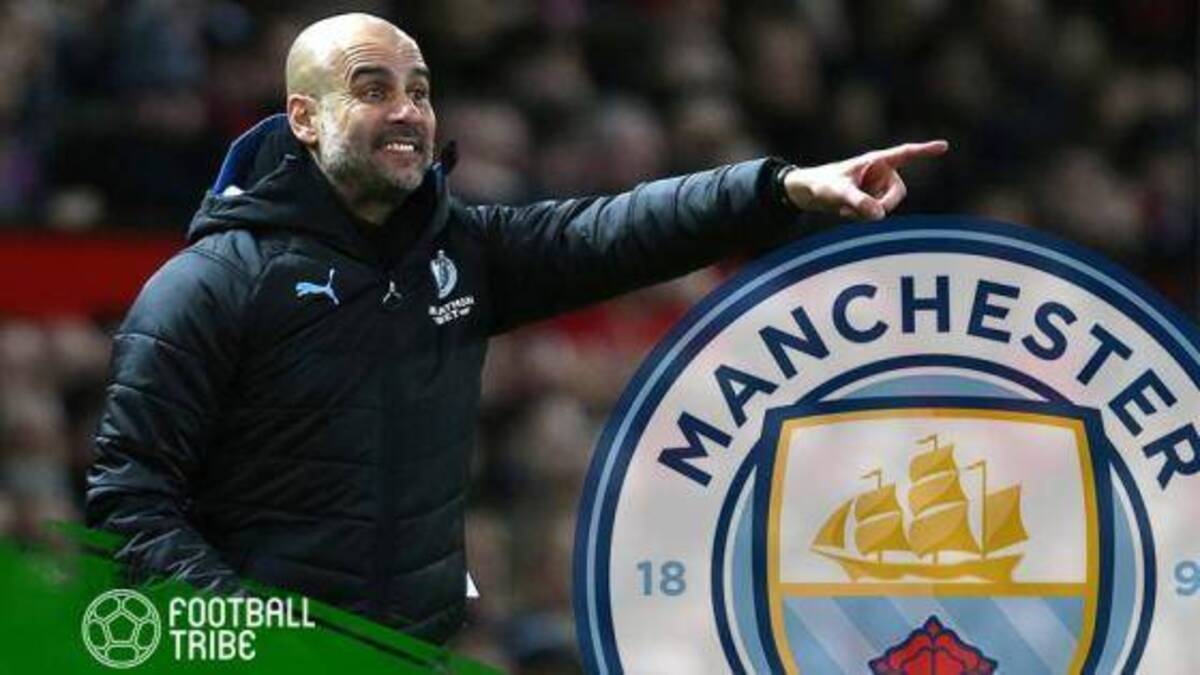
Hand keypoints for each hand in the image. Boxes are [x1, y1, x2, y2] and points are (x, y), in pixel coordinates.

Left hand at [783, 140, 948, 219]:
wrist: (807, 193)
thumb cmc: (822, 184)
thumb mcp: (839, 193)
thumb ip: (859, 203)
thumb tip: (880, 216)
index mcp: (875, 160)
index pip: (904, 154)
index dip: (924, 150)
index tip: (944, 146)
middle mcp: (880, 172)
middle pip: (899, 192)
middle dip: (884, 204)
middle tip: (866, 214)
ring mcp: (876, 187)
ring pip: (887, 205)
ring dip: (868, 212)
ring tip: (845, 209)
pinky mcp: (870, 199)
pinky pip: (876, 212)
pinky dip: (862, 216)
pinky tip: (845, 212)